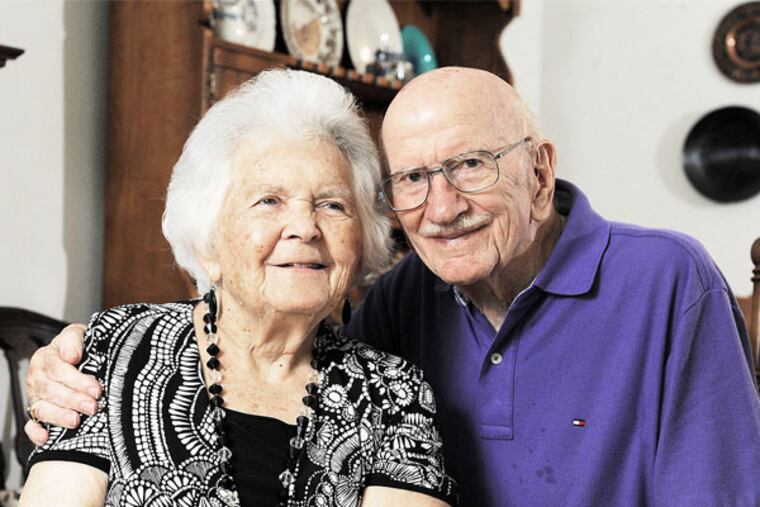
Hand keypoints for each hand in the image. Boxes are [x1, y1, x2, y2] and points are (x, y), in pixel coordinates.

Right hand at [24, 324, 101, 445]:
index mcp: (46, 357)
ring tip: (76, 421)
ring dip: (59, 416)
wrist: (78, 357)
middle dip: (73, 400)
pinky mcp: (37, 413)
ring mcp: (36, 396)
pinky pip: (32, 425)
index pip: (57, 369)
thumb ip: (73, 340)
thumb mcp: (78, 334)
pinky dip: (37, 432)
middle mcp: (38, 378)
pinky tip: (46, 437)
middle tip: (92, 406)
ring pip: (42, 409)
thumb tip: (72, 355)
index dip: (77, 380)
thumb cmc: (80, 347)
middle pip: (51, 391)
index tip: (96, 389)